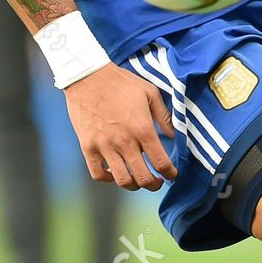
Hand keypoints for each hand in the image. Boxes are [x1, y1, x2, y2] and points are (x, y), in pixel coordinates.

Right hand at [64, 64, 177, 190]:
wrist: (88, 76)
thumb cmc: (121, 82)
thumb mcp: (150, 93)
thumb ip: (164, 116)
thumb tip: (173, 135)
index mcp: (143, 129)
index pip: (161, 162)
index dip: (170, 173)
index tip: (172, 175)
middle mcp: (125, 142)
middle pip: (143, 177)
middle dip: (154, 184)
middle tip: (157, 182)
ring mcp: (104, 146)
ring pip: (122, 180)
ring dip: (133, 185)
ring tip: (137, 181)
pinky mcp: (88, 147)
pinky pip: (98, 173)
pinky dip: (108, 179)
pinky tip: (114, 174)